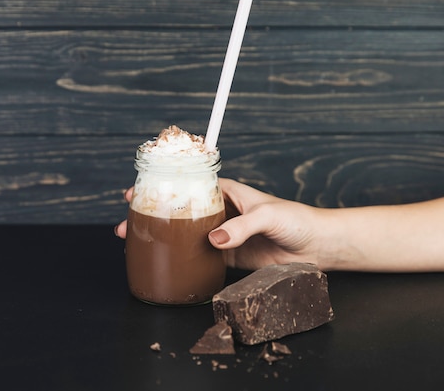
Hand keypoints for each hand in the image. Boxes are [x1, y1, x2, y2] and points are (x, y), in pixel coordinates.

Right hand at [114, 178, 331, 270]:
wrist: (316, 247)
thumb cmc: (296, 220)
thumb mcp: (268, 216)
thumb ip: (242, 227)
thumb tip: (214, 240)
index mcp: (226, 192)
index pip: (189, 184)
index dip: (163, 185)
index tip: (138, 189)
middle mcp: (219, 212)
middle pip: (179, 210)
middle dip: (152, 213)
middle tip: (127, 221)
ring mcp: (221, 235)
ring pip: (183, 233)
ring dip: (160, 236)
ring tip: (134, 240)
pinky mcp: (226, 257)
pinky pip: (198, 256)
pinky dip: (180, 257)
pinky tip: (162, 259)